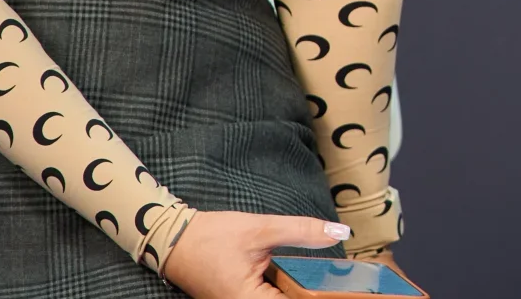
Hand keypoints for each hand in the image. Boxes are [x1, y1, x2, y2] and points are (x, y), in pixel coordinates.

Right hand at [163, 212, 353, 298]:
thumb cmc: (211, 236)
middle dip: (310, 291)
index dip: (320, 295)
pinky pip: (267, 298)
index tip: (348, 289)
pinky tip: (299, 279)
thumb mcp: (261, 229)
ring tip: (322, 280)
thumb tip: (339, 231)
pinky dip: (284, 289)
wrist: (172, 238)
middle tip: (342, 283)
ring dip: (298, 290)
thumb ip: (302, 231)